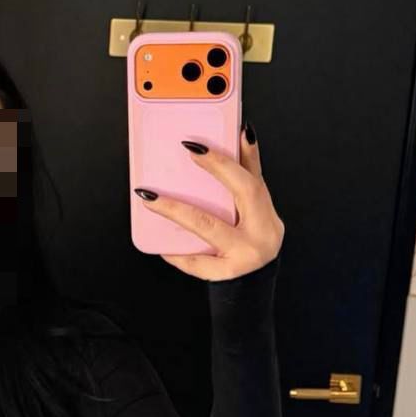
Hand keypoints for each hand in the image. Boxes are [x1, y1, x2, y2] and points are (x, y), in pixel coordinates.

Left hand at [135, 125, 283, 280]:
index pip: (251, 179)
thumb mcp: (255, 207)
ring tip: (150, 197)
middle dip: (215, 170)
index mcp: (266, 212)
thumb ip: (248, 172)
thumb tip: (242, 134)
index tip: (202, 143)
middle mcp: (261, 232)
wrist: (254, 283)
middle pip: (241, 194)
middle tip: (187, 150)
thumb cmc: (251, 238)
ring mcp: (245, 254)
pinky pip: (197, 261)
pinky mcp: (226, 274)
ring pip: (208, 226)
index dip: (230, 160)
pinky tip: (161, 245)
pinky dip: (177, 252)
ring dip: (176, 210)